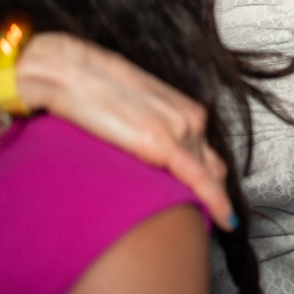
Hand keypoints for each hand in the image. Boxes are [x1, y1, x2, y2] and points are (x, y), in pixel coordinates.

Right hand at [17, 32, 234, 229]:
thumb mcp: (136, 118)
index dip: (211, 185)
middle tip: (192, 218)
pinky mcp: (162, 142)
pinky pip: (197, 179)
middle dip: (201, 194)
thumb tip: (160, 167)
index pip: (209, 158)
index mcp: (186, 110)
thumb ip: (155, 137)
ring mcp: (180, 128)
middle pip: (207, 171)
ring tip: (188, 221)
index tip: (217, 206)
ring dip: (197, 199)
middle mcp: (190, 118)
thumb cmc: (95, 94)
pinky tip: (224, 220)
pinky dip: (215, 201)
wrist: (69, 72)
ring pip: (201, 178)